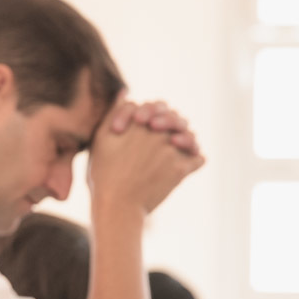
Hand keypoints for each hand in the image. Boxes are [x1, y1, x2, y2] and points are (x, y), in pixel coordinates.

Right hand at [88, 100, 204, 214]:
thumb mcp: (101, 139)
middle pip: (175, 118)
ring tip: (175, 148)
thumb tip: (126, 92)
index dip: (151, 114)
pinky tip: (186, 162)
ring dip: (185, 139)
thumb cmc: (103, 174)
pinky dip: (194, 159)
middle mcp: (159, 132)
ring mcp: (172, 150)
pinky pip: (198, 158)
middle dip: (170, 124)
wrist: (117, 205)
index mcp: (140, 121)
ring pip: (189, 135)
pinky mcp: (181, 169)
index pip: (157, 106)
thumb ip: (115, 112)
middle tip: (161, 137)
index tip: (143, 125)